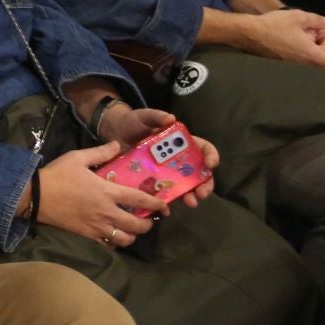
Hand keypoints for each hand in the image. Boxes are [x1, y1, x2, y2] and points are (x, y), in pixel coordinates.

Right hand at [35, 143, 163, 244]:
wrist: (36, 197)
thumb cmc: (58, 175)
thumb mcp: (78, 158)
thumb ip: (100, 152)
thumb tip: (117, 144)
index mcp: (107, 191)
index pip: (139, 199)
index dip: (155, 203)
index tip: (164, 205)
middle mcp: (107, 212)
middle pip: (136, 225)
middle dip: (147, 224)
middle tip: (148, 219)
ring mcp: (97, 226)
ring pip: (124, 239)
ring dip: (132, 235)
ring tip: (132, 229)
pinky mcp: (87, 236)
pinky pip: (108, 244)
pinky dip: (115, 242)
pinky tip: (114, 236)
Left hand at [94, 107, 218, 206]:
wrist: (113, 133)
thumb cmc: (133, 122)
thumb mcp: (144, 116)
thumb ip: (156, 116)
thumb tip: (170, 118)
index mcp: (181, 142)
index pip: (203, 148)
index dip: (211, 156)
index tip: (210, 164)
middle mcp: (178, 159)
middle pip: (198, 172)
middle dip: (205, 183)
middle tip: (202, 192)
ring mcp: (166, 172)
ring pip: (184, 186)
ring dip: (190, 195)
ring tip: (190, 202)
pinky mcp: (153, 182)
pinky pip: (163, 194)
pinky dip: (166, 202)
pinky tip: (166, 208)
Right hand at [239, 8, 324, 71]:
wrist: (250, 34)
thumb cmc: (274, 26)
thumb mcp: (298, 16)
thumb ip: (316, 20)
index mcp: (312, 55)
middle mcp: (305, 64)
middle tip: (316, 31)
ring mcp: (295, 65)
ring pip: (314, 58)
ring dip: (314, 45)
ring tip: (303, 31)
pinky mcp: (286, 62)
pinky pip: (302, 58)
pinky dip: (304, 48)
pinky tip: (294, 35)